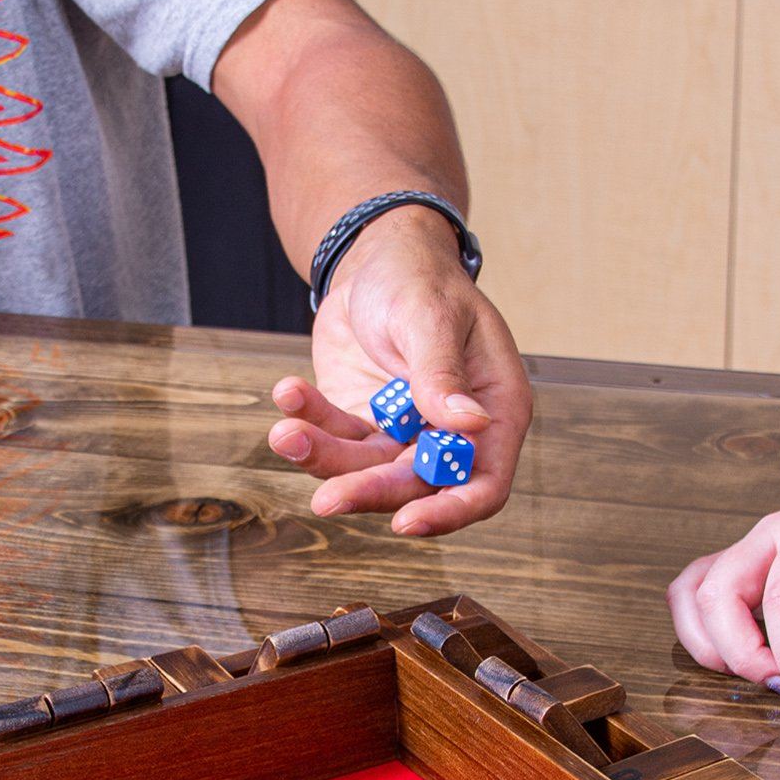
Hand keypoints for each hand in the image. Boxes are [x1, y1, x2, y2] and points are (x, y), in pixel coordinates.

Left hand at [268, 207, 531, 537]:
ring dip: (324, 457)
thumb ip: (442, 374)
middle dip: (367, 491)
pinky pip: (335, 437)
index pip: (484, 483)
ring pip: (366, 469)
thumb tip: (471, 425)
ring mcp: (405, 431)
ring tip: (285, 432)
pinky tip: (287, 393)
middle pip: (415, 485)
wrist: (377, 256)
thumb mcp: (431, 316)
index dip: (450, 511)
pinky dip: (308, 422)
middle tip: (324, 499)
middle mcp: (452, 431)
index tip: (406, 523)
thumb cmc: (420, 277)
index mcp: (494, 409)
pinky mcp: (364, 421)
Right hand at [668, 459, 779, 714]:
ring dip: (710, 644)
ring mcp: (750, 545)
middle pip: (718, 595)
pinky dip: (702, 629)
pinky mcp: (743, 560)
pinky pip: (695, 591)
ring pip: (693, 594)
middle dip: (741, 655)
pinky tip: (736, 653)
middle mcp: (770, 535)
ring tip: (759, 673)